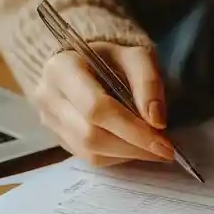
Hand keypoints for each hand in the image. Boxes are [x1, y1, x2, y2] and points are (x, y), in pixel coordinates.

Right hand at [33, 42, 173, 166]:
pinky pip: (89, 157)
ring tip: (154, 149)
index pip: (96, 108)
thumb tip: (156, 122)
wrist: (87, 61)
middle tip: (165, 149)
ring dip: (128, 154)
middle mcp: (48, 97)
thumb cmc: (113, 57)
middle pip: (91, 135)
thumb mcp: (136, 56)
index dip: (132, 129)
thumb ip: (148, 83)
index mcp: (62, 68)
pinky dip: (118, 156)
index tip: (163, 141)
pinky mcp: (59, 137)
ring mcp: (50, 120)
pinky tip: (136, 147)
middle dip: (133, 146)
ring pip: (90, 151)